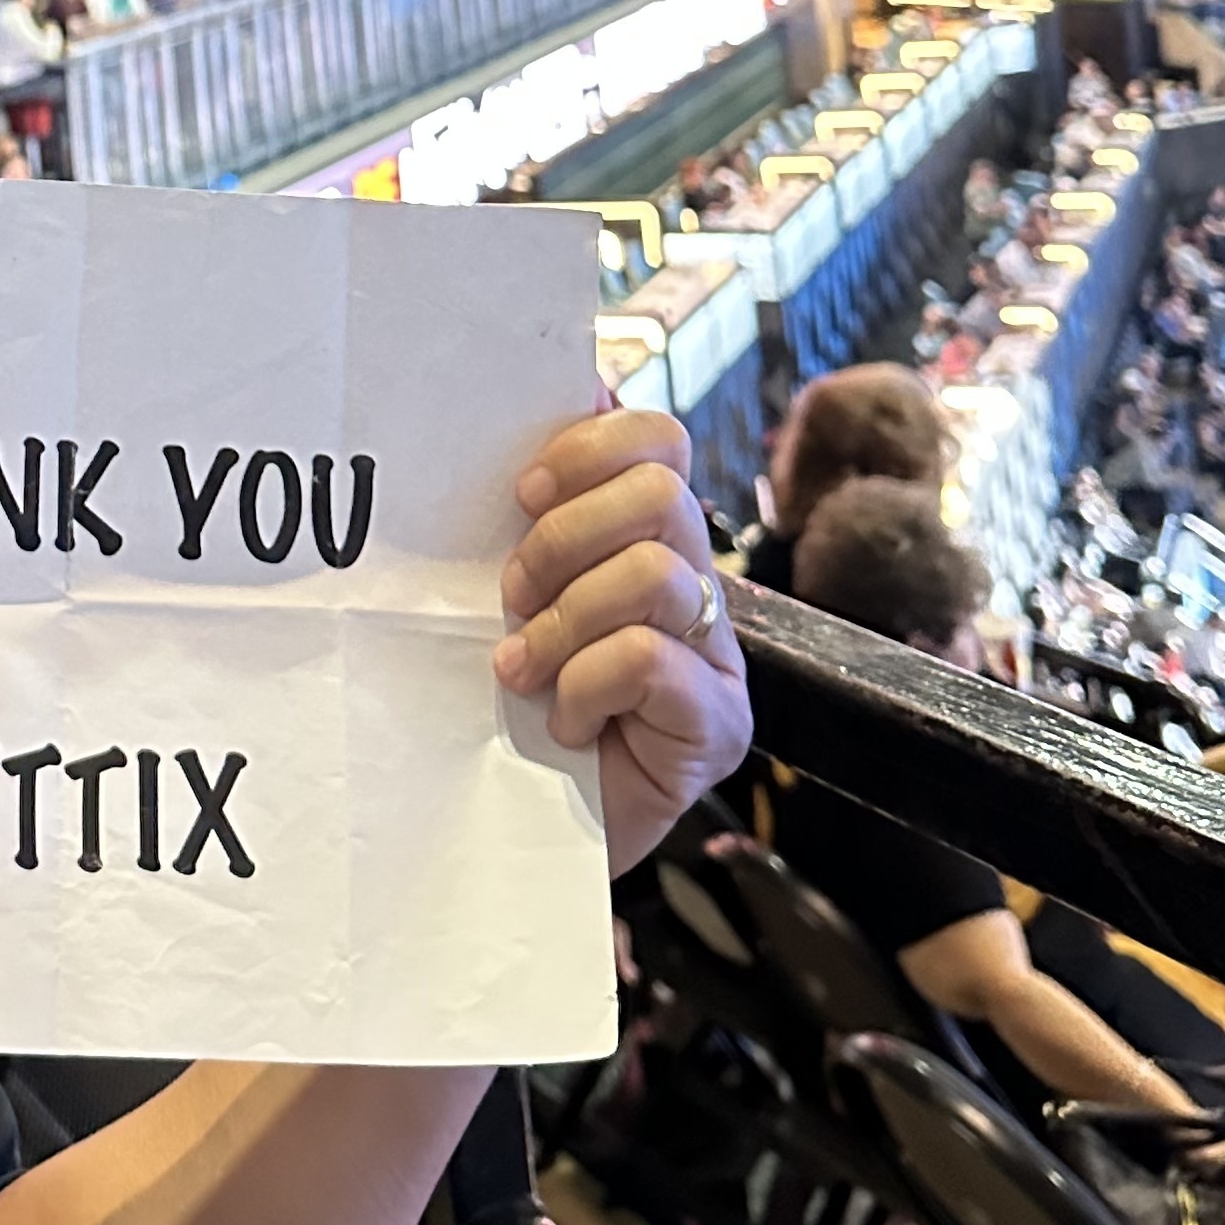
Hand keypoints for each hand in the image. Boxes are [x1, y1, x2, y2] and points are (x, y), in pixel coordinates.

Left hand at [492, 406, 749, 876]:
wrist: (516, 832)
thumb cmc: (506, 708)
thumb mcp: (505, 596)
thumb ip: (531, 513)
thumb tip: (563, 391)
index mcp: (647, 540)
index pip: (660, 440)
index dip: (593, 447)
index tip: (523, 489)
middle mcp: (697, 588)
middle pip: (660, 495)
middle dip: (564, 538)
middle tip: (512, 595)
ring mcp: (718, 658)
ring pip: (656, 574)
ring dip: (566, 621)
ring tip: (521, 669)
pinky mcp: (719, 725)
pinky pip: (652, 660)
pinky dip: (588, 685)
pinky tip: (565, 721)